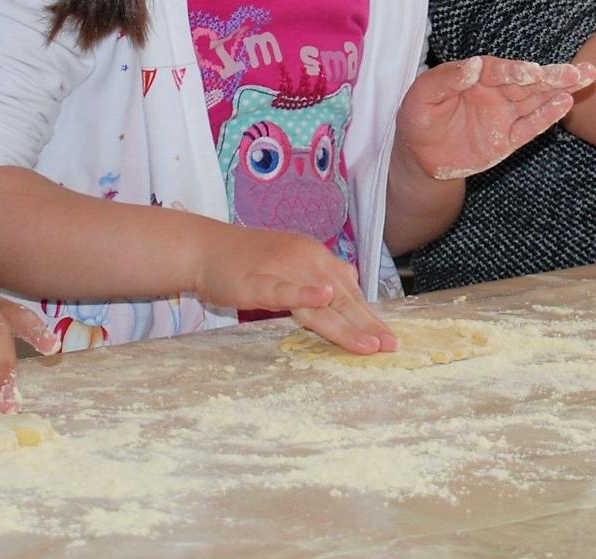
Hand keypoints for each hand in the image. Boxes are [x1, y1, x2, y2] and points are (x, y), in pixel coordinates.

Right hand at [191, 221, 395, 354]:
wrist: (205, 249)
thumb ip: (316, 278)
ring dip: (347, 322)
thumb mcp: (290, 266)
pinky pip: (285, 289)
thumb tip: (342, 293)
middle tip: (390, 347)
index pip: (350, 291)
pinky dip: (305, 294)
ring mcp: (283, 269)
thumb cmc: (246, 262)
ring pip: (321, 300)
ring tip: (370, 342)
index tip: (390, 338)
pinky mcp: (258, 280)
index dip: (370, 315)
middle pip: (342, 297)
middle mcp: (306, 259)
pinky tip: (323, 298)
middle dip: (368, 324)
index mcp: (315, 257)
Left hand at [396, 56, 595, 179]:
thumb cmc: (418, 118)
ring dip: (560, 90)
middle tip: (580, 70)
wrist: (419, 156)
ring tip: (586, 78)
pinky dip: (546, 116)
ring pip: (536, 100)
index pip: (499, 70)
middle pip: (528, 82)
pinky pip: (529, 127)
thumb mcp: (421, 97)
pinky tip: (565, 104)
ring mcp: (503, 115)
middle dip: (553, 75)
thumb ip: (445, 79)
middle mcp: (495, 92)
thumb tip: (473, 64)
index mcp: (475, 76)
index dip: (515, 71)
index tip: (533, 71)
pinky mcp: (507, 139)